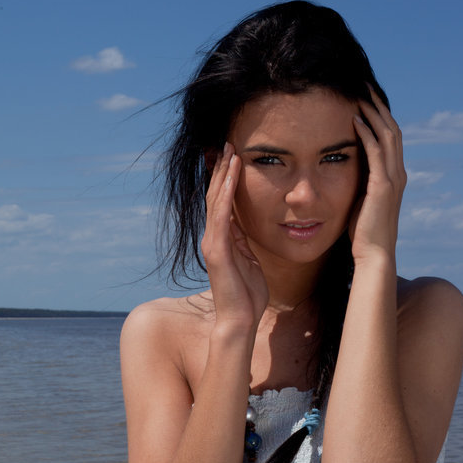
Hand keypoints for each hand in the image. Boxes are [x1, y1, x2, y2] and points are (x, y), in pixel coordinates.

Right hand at [201, 142, 268, 327]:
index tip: (234, 154)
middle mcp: (213, 236)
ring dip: (223, 175)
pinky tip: (231, 177)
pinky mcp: (216, 250)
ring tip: (230, 151)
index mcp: (223, 238)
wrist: (239, 320)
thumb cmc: (248, 295)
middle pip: (214, 194)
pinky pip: (221, 216)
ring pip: (215, 200)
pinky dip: (225, 195)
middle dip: (222, 168)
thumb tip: (247, 225)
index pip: (222, 201)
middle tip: (228, 142)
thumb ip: (245, 242)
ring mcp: (212, 242)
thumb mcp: (250, 260)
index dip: (226, 177)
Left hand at [349, 87, 406, 263]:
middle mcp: (398, 173)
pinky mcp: (383, 186)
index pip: (390, 137)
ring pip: (387, 135)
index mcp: (393, 176)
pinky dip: (366, 133)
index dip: (379, 116)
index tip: (364, 98)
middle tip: (363, 86)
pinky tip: (354, 120)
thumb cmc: (362, 231)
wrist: (374, 253)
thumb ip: (359, 182)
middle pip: (392, 129)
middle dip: (378, 106)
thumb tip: (344, 169)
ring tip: (359, 95)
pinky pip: (376, 152)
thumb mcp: (360, 199)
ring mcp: (393, 179)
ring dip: (373, 113)